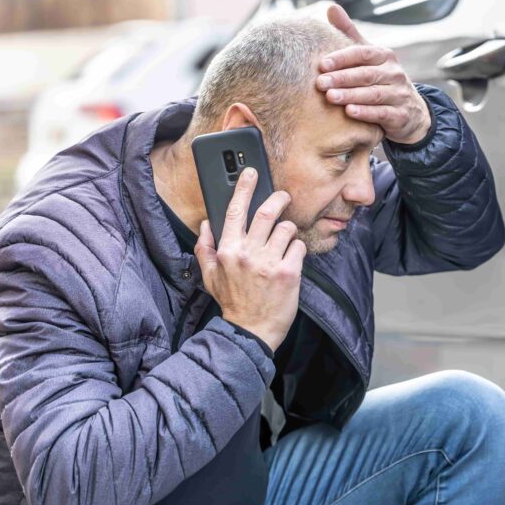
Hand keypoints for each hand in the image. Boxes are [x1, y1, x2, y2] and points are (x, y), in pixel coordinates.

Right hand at [194, 167, 305, 351]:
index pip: (234, 211)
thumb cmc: (233, 303)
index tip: (251, 173)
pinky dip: (298, 249)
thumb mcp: (210, 276)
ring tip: (285, 240)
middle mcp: (248, 253)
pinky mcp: (289, 273)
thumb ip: (205, 248)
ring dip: (289, 229)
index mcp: (228, 250)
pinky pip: (299, 247)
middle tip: (283, 197)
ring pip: (286, 228)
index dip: (244, 188)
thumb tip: (206, 224)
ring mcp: (269, 262)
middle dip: (278, 199)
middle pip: (266, 212)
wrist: (251, 331)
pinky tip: (292, 259)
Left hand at [316, 4, 431, 144]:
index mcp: (385, 56)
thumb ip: (350, 33)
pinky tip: (349, 112)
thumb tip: (331, 7)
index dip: (342, 58)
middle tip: (321, 83)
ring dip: (351, 95)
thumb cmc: (381, 80)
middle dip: (342, 78)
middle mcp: (394, 73)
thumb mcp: (369, 57)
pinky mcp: (400, 115)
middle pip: (366, 74)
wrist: (411, 112)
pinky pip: (382, 113)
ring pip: (373, 94)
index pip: (363, 53)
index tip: (322, 64)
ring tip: (330, 97)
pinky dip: (366, 112)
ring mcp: (399, 94)